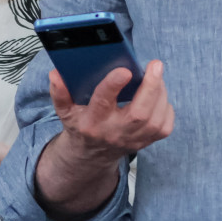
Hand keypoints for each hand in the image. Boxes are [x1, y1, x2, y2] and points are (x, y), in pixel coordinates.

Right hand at [48, 61, 174, 164]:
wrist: (92, 155)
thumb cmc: (82, 125)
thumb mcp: (65, 111)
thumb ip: (60, 93)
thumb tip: (56, 74)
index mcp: (93, 122)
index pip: (102, 103)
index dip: (113, 86)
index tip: (124, 70)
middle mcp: (114, 132)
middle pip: (139, 114)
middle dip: (150, 87)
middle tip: (155, 65)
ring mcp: (133, 140)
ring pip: (155, 119)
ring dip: (160, 94)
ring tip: (156, 75)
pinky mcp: (147, 142)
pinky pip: (165, 126)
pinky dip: (166, 108)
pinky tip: (158, 96)